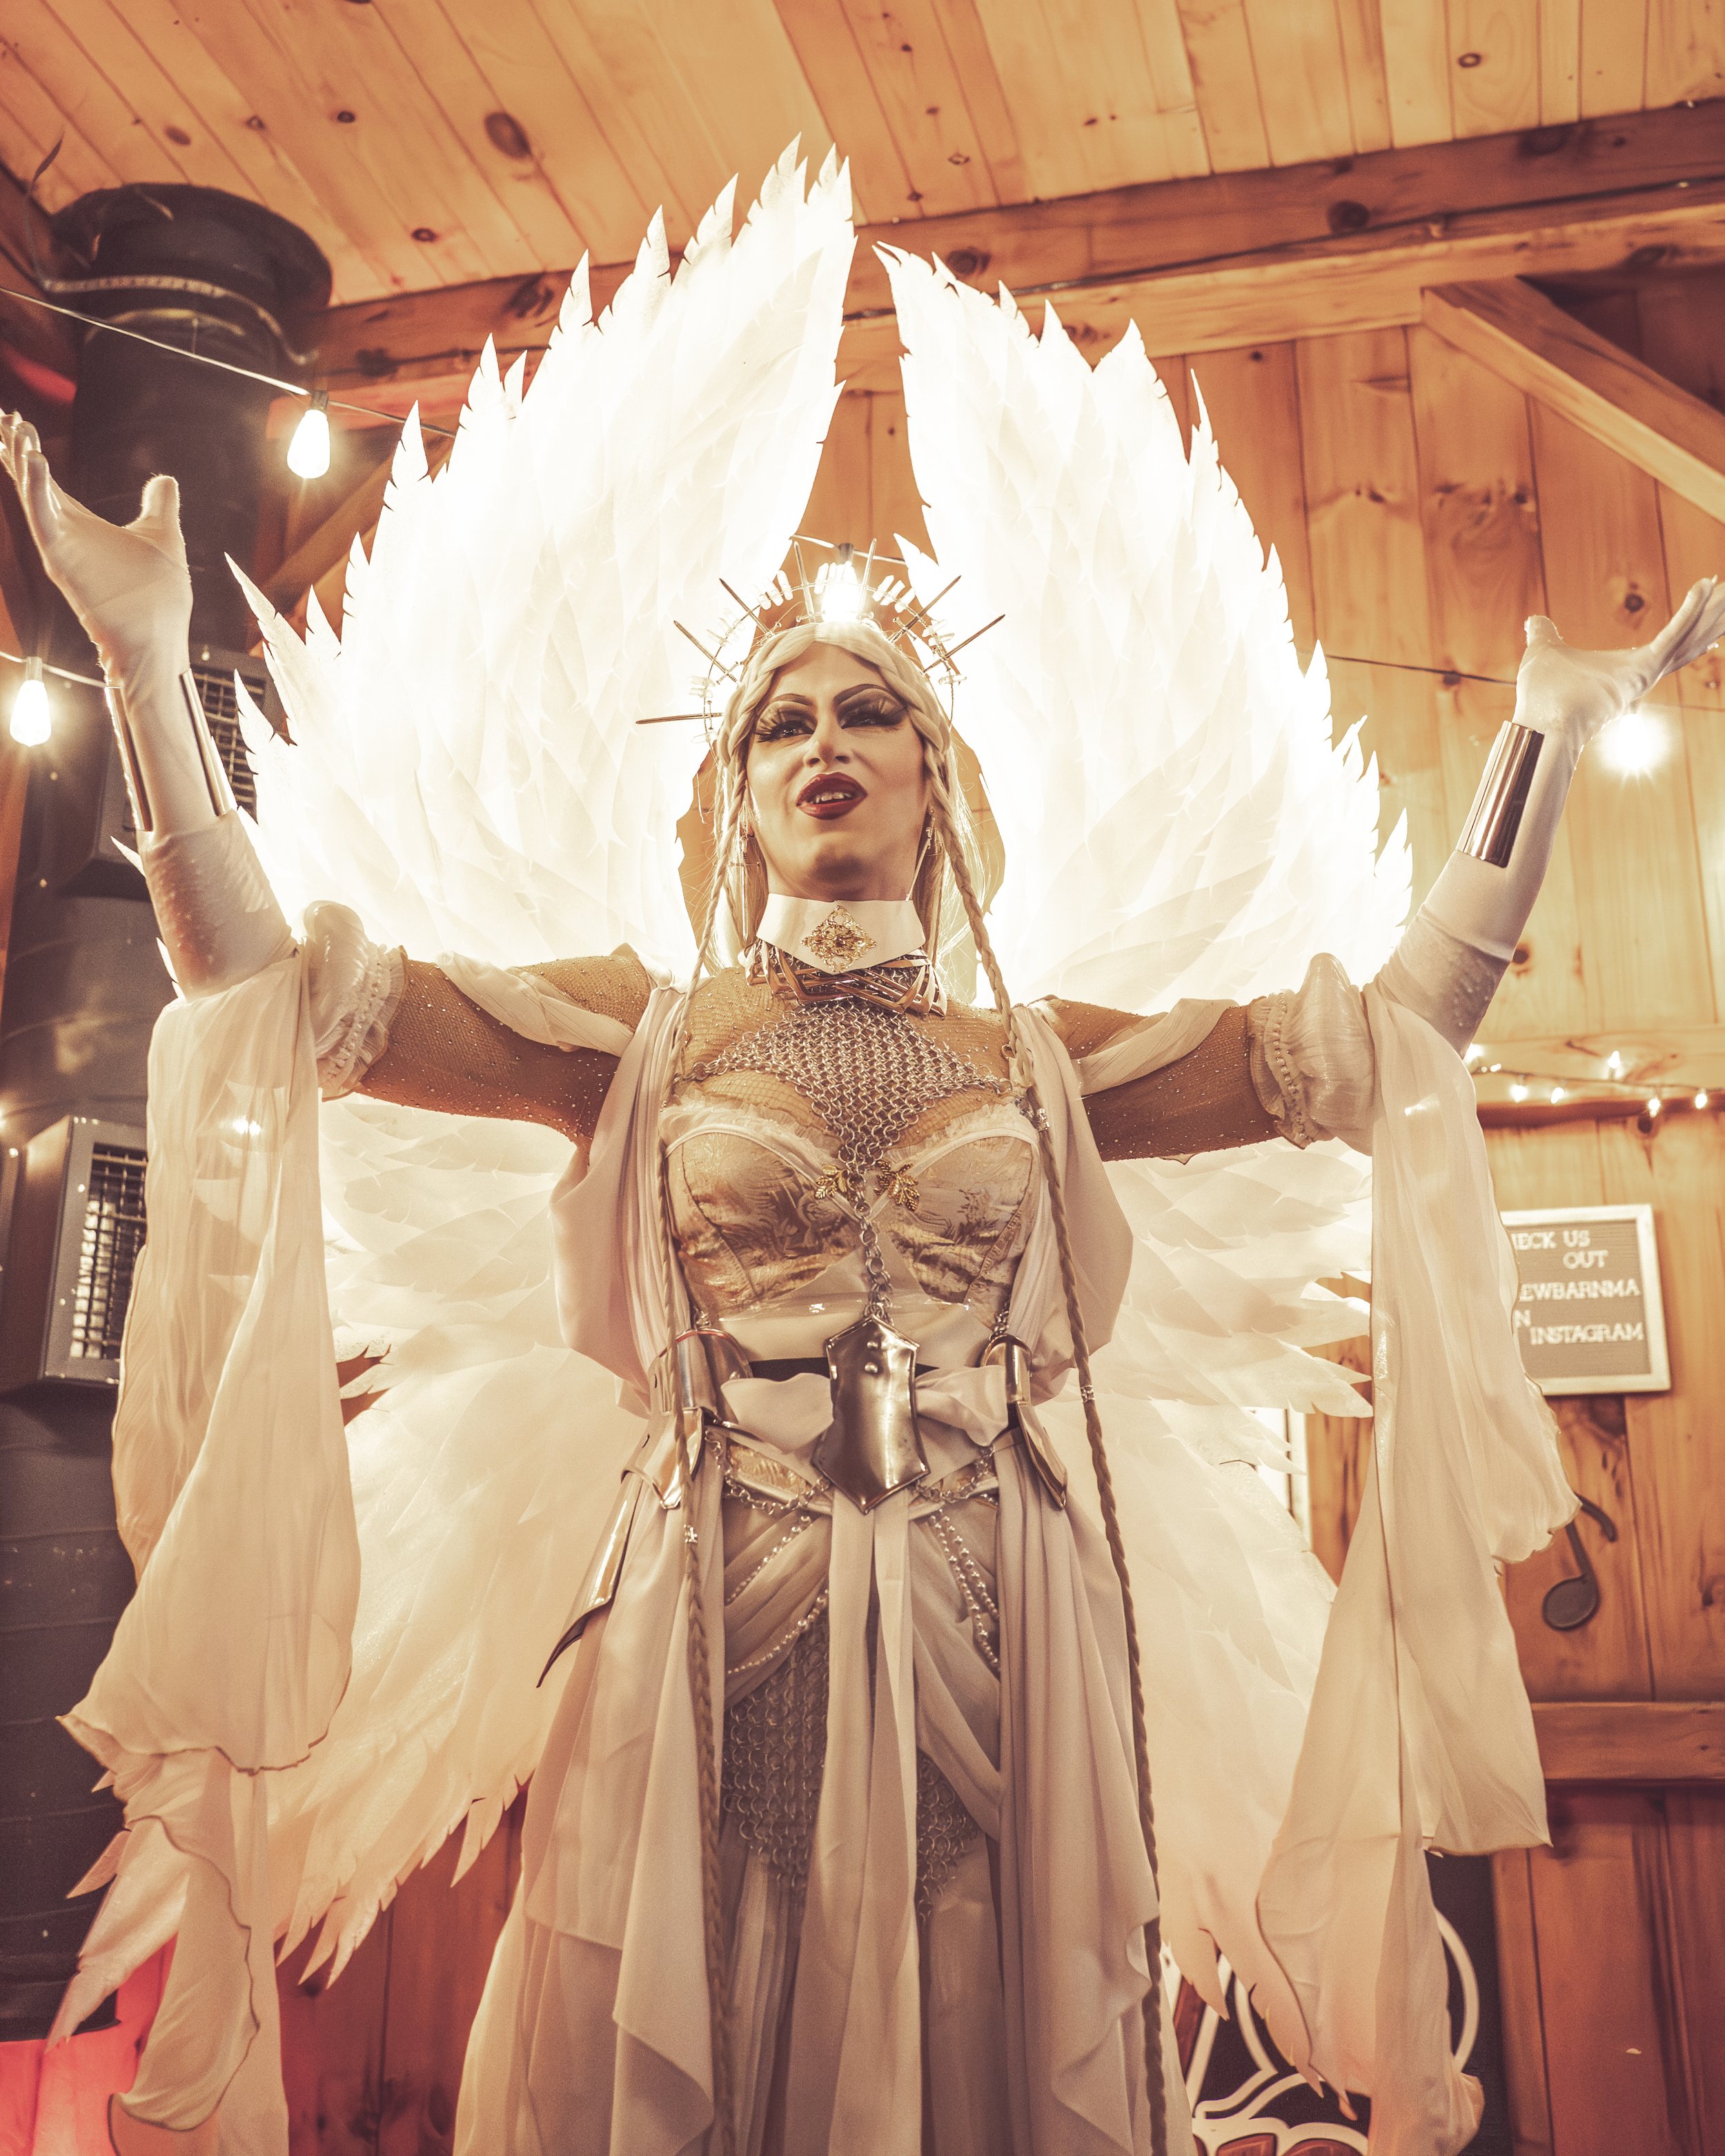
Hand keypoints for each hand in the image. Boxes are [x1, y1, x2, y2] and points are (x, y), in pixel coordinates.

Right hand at [0, 411, 191, 680]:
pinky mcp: (62, 562)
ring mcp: (61, 548)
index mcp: (81, 525)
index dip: (29, 451)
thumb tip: (165, 480)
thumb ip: (159, 506)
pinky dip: (36, 490)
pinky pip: (43, 520)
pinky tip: (33, 460)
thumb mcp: (162, 536)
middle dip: (15, 449)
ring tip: (16, 427)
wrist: (159, 639)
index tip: (16, 418)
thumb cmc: (158, 597)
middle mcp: (64, 534)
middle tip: (2, 415)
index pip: (47, 480)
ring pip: (33, 495)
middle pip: (31, 482)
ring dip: (21, 461)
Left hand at [1514, 578, 1724, 748]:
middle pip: (1691, 637)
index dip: (1692, 619)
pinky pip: (1673, 633)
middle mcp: (1645, 674)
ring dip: (1715, 608)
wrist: (1538, 723)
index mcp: (1628, 670)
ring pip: (1691, 633)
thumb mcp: (1543, 652)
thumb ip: (1543, 635)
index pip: (1671, 641)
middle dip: (1715, 613)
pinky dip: (1691, 609)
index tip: (1709, 600)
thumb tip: (1534, 622)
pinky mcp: (1642, 668)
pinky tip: (1705, 584)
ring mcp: (1646, 673)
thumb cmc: (1541, 696)